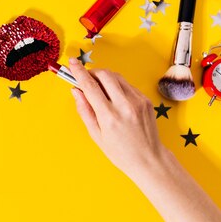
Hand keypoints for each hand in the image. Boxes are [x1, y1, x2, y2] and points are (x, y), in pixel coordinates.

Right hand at [68, 58, 167, 178]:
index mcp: (109, 116)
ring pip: (117, 77)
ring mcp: (137, 101)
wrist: (148, 159)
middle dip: (92, 72)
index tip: (72, 63)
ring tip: (99, 89)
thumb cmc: (120, 152)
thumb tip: (76, 91)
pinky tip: (114, 98)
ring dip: (104, 78)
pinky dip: (116, 86)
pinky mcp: (145, 100)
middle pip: (105, 75)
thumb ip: (85, 110)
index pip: (90, 86)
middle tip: (85, 79)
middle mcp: (124, 106)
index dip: (79, 72)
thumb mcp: (96, 135)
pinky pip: (127, 85)